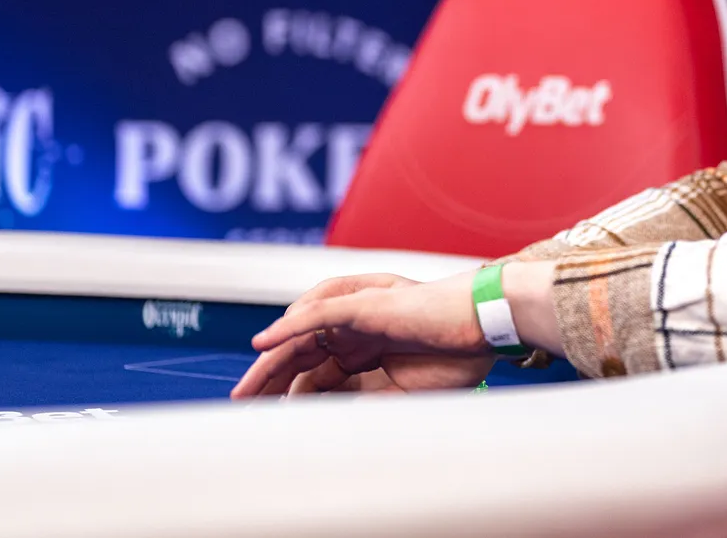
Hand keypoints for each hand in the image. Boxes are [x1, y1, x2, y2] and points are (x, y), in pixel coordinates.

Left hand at [230, 272, 494, 398]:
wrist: (485, 329)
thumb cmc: (457, 357)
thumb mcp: (401, 393)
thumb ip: (365, 402)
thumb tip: (327, 421)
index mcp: (365, 348)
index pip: (315, 372)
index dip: (290, 395)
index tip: (269, 420)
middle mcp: (356, 329)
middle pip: (299, 353)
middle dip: (268, 380)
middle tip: (240, 405)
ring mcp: (359, 314)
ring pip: (301, 334)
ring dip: (270, 362)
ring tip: (246, 389)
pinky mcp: (366, 304)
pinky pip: (318, 314)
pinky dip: (288, 327)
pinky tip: (264, 343)